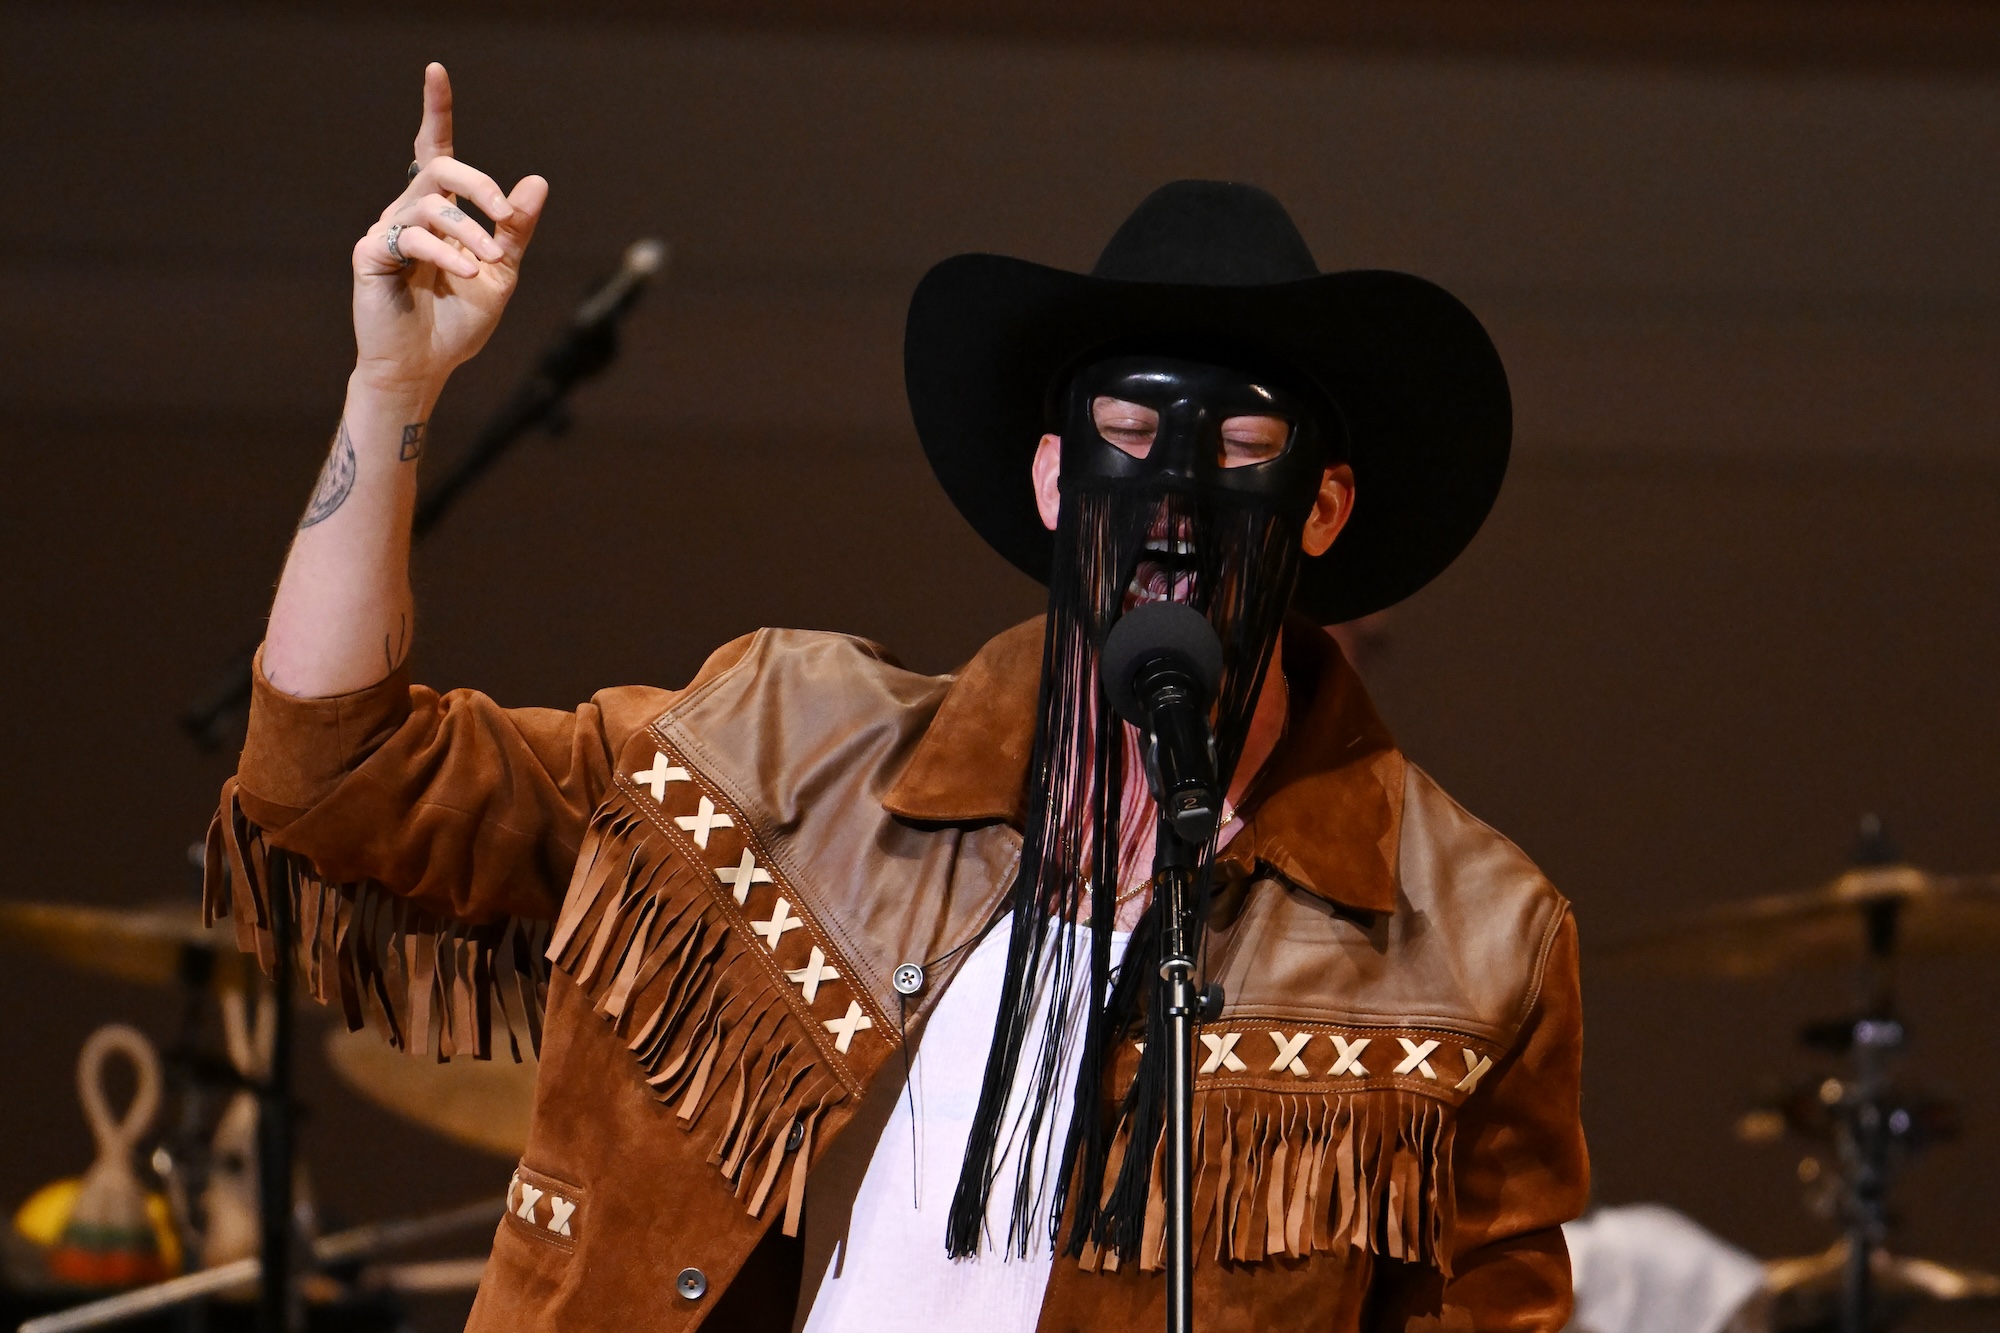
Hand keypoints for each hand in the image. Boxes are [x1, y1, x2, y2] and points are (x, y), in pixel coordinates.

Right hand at [351, 63, 546, 393]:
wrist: (427, 366)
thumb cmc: (459, 320)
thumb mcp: (502, 272)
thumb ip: (515, 229)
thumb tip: (537, 182)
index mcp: (439, 212)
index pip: (435, 151)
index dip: (436, 111)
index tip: (436, 70)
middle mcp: (409, 212)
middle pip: (441, 170)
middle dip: (480, 186)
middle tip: (505, 216)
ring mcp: (386, 231)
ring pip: (432, 206)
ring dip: (470, 232)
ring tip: (486, 264)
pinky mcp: (370, 254)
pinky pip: (410, 236)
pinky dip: (444, 251)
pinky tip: (464, 271)